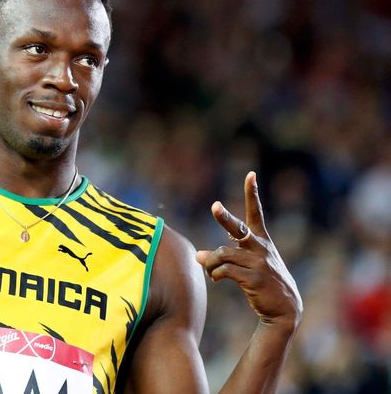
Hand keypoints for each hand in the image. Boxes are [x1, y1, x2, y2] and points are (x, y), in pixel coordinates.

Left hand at [195, 172, 302, 326]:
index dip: (252, 194)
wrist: (286, 310)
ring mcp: (259, 264)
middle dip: (225, 217)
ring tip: (209, 270)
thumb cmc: (264, 284)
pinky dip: (215, 273)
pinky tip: (216, 278)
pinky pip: (225, 270)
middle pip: (238, 229)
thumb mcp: (251, 265)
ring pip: (222, 254)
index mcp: (262, 241)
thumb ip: (225, 256)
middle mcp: (261, 249)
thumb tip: (198, 255)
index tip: (251, 174)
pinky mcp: (255, 279)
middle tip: (215, 206)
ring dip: (209, 262)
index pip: (255, 213)